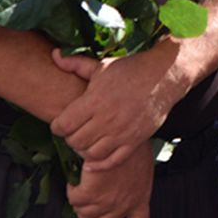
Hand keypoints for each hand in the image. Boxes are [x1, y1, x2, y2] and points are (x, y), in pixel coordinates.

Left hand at [50, 48, 183, 171]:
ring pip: (91, 154)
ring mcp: (122, 131)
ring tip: (87, 140)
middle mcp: (107, 118)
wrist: (164, 75)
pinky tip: (95, 159)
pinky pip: (111, 161)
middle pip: (75, 142)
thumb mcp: (102, 66)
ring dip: (84, 150)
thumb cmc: (131, 69)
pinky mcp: (135, 140)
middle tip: (75, 131)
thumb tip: (54, 54)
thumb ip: (75, 64)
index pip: (63, 126)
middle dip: (70, 138)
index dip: (58, 126)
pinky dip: (100, 164)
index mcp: (95, 100)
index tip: (63, 122)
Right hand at [67, 141, 153, 217]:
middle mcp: (125, 204)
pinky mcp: (92, 193)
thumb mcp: (140, 164)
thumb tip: (119, 184)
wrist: (123, 131)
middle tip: (86, 200)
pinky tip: (77, 177)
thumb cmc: (132, 143)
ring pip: (85, 213)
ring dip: (80, 201)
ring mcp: (108, 201)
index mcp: (140, 197)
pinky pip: (74, 199)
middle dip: (90, 216)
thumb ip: (131, 180)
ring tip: (82, 184)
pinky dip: (72, 189)